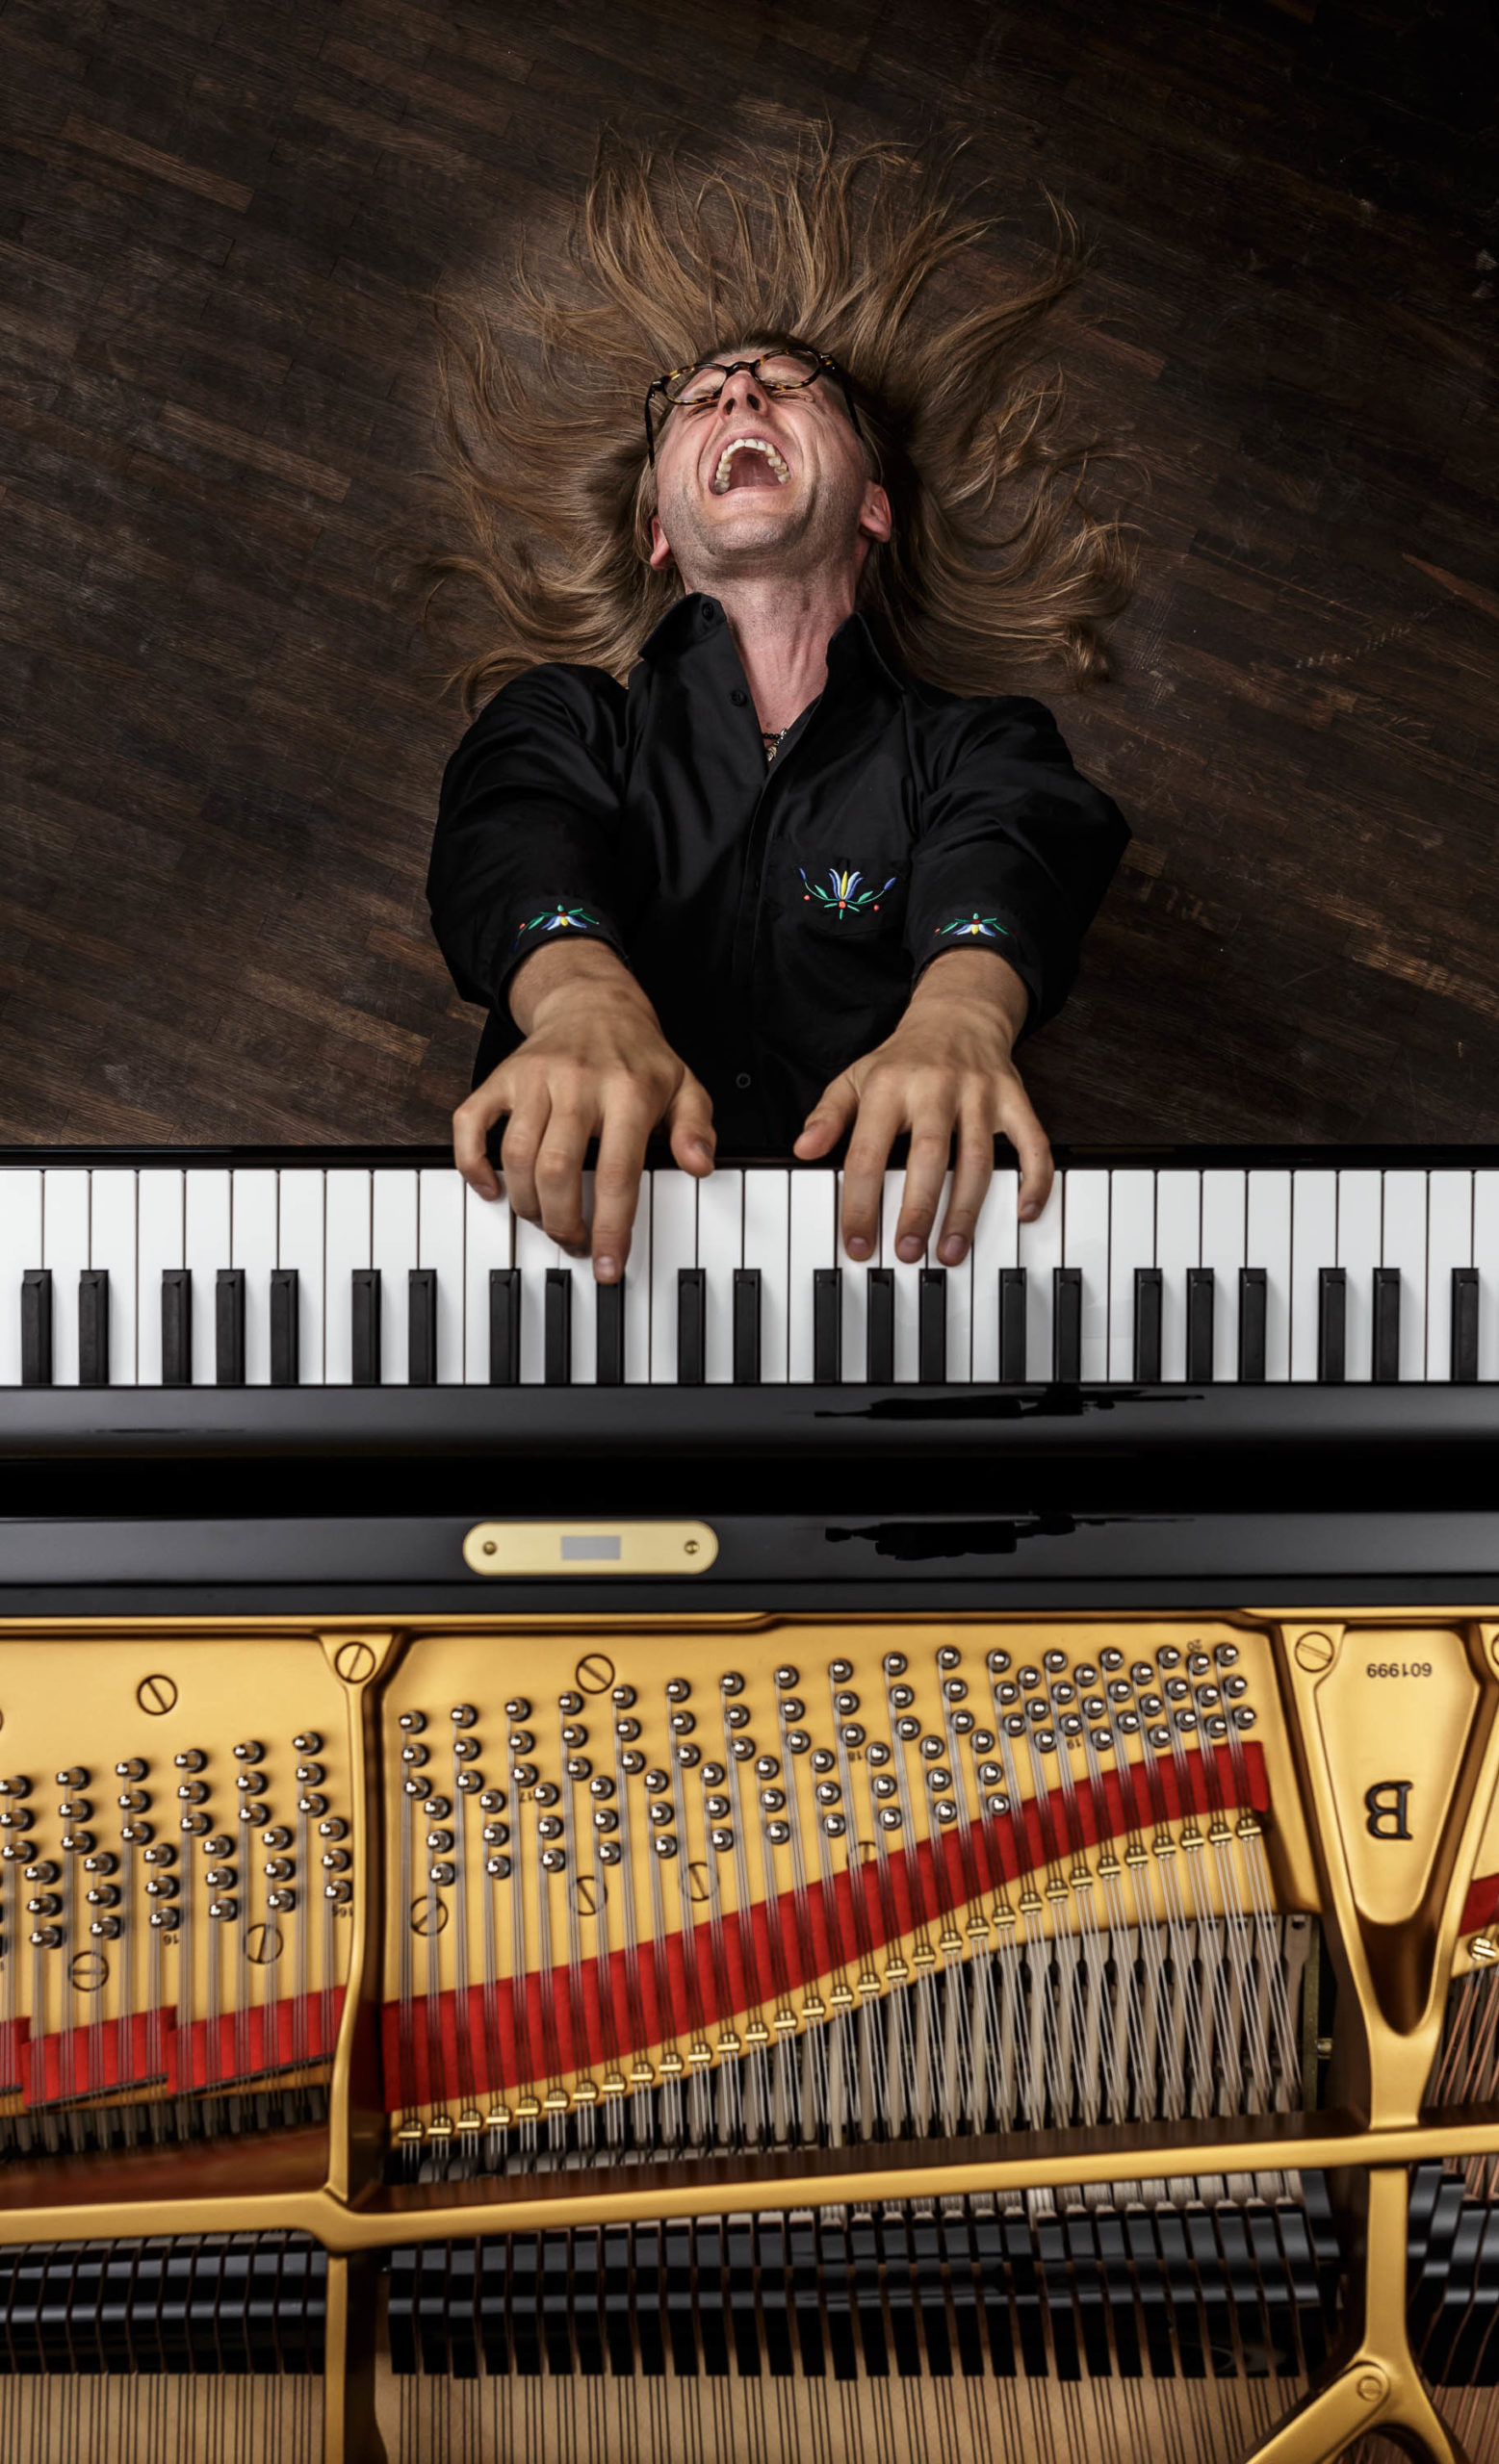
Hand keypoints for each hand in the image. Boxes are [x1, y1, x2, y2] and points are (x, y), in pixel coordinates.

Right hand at [452, 940, 713, 1278]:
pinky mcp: (501, 1077)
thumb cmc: (639, 1057)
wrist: (593, 1002)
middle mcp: (577, 1082)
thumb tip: (699, 1166)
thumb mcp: (685, 1086)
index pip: (617, 1172)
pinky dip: (472, 1163)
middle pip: (557, 1171)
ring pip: (516, 1156)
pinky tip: (491, 1190)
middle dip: (562, 1222)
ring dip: (527, 1204)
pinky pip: (469, 1124)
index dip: (609, 1228)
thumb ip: (697, 1127)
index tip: (607, 1267)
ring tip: (545, 1220)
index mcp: (627, 1090)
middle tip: (573, 1242)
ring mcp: (534, 1078)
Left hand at [792, 948, 1051, 1264]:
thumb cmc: (904, 1057)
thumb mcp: (855, 1077)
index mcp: (890, 1086)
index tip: (858, 1242)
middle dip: (917, 1210)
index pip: (868, 1152)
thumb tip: (804, 1150)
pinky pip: (1032, 1141)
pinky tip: (1026, 1212)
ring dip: (966, 1209)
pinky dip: (1034, 1178)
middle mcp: (935, 1087)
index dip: (860, 1202)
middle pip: (927, 1156)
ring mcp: (979, 1093)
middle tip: (907, 1252)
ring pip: (977, 1158)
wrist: (959, 1013)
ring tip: (951, 1250)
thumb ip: (829, 1115)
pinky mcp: (1014, 1098)